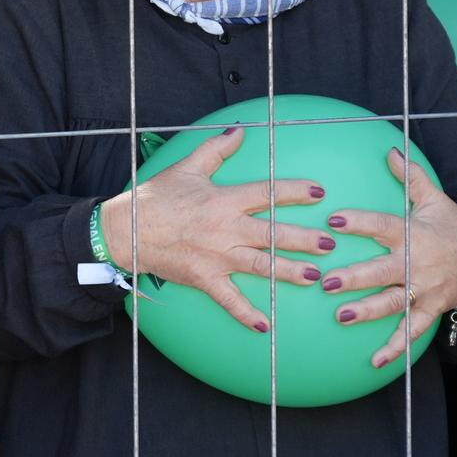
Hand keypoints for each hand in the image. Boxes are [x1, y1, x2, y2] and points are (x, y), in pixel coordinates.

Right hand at [95, 126, 333, 332]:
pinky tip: (265, 326)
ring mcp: (216, 256)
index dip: (294, 191)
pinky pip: (228, 299)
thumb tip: (239, 130)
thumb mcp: (186, 168)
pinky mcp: (204, 278)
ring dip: (289, 272)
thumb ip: (215, 150)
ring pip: (261, 265)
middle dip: (304, 239)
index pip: (266, 193)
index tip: (319, 192)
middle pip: (273, 233)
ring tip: (315, 276)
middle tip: (330, 243)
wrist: (127, 230)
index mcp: (223, 200)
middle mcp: (225, 229)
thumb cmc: (155, 198)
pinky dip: (245, 314)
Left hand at [321, 146, 456, 367]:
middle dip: (355, 278)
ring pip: (394, 302)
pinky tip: (374, 361)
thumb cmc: (452, 227)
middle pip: (383, 272)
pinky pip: (412, 331)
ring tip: (340, 316)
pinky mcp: (430, 309)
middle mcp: (417, 264)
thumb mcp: (435, 200)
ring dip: (367, 311)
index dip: (359, 222)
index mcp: (414, 234)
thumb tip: (389, 150)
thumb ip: (411, 177)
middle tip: (325, 282)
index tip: (333, 219)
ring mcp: (424, 290)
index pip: (384, 226)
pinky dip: (395, 347)